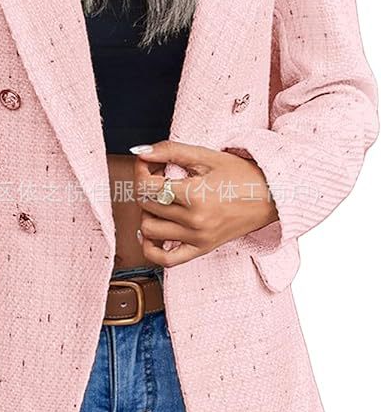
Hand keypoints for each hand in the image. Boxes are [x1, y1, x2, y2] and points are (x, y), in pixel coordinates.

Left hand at [132, 140, 278, 266]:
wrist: (271, 196)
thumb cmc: (242, 174)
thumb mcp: (206, 156)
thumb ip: (170, 151)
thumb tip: (140, 152)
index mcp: (195, 195)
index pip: (146, 187)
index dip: (141, 172)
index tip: (148, 165)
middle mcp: (195, 221)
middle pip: (146, 206)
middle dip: (145, 188)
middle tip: (158, 178)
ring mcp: (198, 238)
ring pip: (149, 230)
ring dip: (147, 213)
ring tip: (161, 201)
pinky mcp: (201, 250)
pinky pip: (165, 260)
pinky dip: (151, 248)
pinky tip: (153, 232)